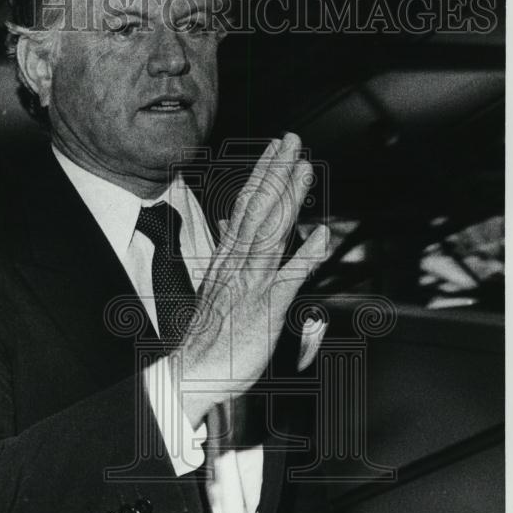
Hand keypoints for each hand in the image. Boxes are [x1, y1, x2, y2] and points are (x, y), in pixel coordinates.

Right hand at [173, 133, 329, 427]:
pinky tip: (320, 237)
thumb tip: (228, 224)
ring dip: (288, 201)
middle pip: (257, 211)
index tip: (277, 149)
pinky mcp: (264, 310)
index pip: (245, 207)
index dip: (263, 175)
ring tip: (304, 170)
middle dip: (275, 173)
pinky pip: (287, 280)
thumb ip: (226, 251)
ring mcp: (251, 285)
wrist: (192, 372)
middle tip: (292, 140)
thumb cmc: (209, 334)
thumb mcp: (214, 284)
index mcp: (228, 258)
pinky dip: (304, 258)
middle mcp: (238, 264)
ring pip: (270, 234)